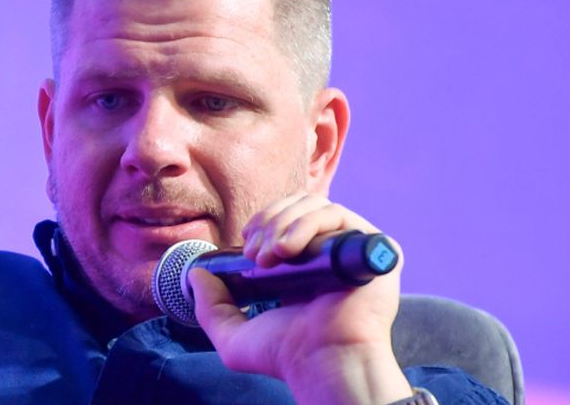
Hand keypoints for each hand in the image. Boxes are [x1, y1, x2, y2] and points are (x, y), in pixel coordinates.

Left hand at [188, 194, 412, 404]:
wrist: (321, 363)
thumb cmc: (287, 355)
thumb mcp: (234, 335)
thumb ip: (210, 307)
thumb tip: (196, 274)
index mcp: (306, 266)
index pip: (286, 220)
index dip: (264, 221)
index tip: (247, 241)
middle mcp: (332, 253)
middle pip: (298, 207)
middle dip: (269, 222)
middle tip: (254, 254)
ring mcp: (352, 248)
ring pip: (315, 206)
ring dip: (283, 223)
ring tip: (269, 256)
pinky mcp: (373, 246)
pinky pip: (339, 214)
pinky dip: (307, 223)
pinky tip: (288, 249)